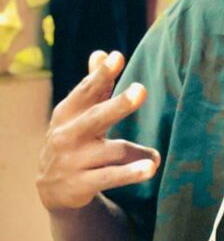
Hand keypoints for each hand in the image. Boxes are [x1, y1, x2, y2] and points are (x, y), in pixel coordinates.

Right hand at [37, 50, 160, 211]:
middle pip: (98, 117)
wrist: (52, 188)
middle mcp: (68, 135)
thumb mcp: (77, 113)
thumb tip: (102, 52)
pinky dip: (131, 173)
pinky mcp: (81, 184)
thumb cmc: (73, 138)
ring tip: (156, 157)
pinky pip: (111, 176)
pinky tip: (151, 168)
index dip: (101, 74)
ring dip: (135, 152)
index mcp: (68, 113)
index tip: (117, 57)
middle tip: (141, 90)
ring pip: (113, 151)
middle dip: (119, 104)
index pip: (86, 90)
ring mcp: (74, 161)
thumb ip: (93, 85)